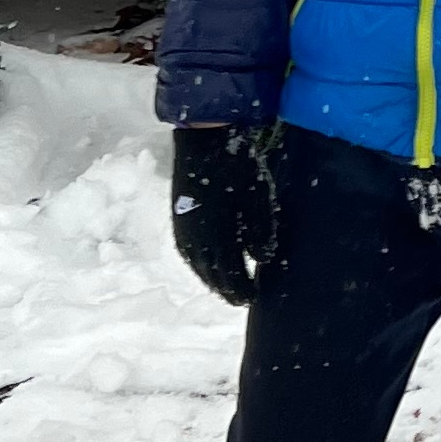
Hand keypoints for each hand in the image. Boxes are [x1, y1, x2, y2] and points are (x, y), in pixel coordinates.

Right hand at [171, 123, 279, 304]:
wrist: (203, 142)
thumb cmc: (238, 168)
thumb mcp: (259, 200)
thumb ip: (262, 233)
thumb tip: (262, 260)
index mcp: (219, 240)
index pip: (231, 277)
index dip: (242, 290)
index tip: (254, 299)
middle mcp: (197, 242)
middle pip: (212, 277)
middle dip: (227, 290)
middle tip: (240, 299)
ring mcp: (184, 232)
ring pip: (197, 268)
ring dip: (211, 280)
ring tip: (225, 287)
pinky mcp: (178, 221)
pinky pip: (188, 255)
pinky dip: (199, 266)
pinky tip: (207, 266)